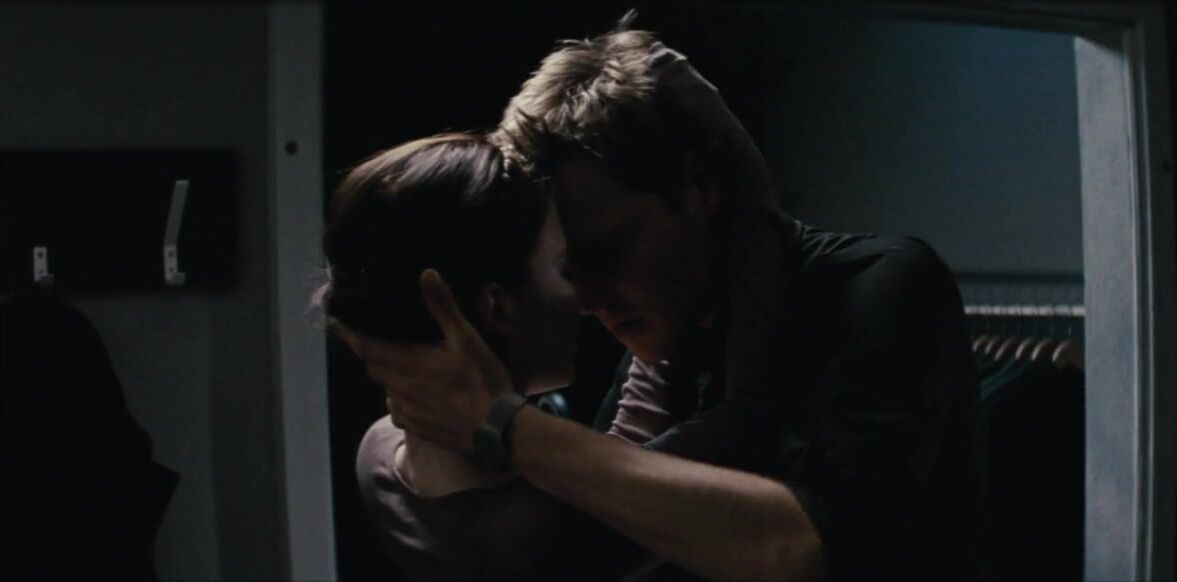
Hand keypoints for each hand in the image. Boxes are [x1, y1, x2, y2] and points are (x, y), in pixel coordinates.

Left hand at [338, 269, 512, 450]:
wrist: (496, 428)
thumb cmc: (481, 379)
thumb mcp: (467, 338)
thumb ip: (443, 308)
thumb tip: (426, 273)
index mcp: (408, 364)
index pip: (366, 348)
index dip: (350, 335)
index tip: (337, 323)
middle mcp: (399, 388)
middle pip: (372, 368)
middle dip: (371, 354)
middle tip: (377, 340)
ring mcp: (407, 410)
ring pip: (385, 389)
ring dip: (387, 376)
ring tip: (400, 366)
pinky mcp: (416, 427)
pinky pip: (396, 410)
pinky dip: (399, 398)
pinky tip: (414, 394)